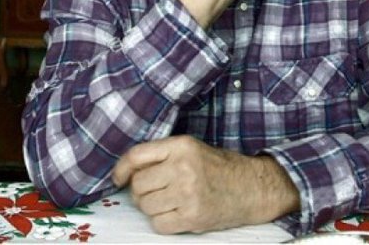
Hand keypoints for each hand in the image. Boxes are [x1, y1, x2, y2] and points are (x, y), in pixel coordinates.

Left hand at [112, 135, 298, 233]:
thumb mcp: (191, 149)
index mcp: (181, 145)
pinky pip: (158, 224)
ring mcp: (188, 193)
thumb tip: (126, 172)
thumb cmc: (218, 167)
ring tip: (170, 201)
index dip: (121, 168)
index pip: (137, 155)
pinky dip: (163, 222)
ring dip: (152, 207)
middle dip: (141, 191)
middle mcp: (183, 167)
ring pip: (145, 206)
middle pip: (138, 185)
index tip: (118, 177)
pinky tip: (177, 213)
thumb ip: (162, 155)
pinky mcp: (192, 217)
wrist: (250, 187)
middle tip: (156, 191)